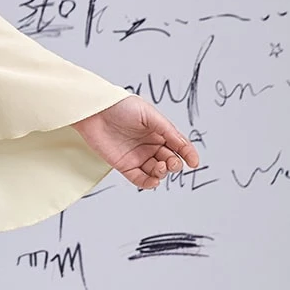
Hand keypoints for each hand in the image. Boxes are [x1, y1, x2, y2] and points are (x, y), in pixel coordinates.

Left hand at [73, 94, 199, 189]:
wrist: (94, 111)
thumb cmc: (120, 106)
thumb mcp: (149, 115)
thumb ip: (167, 130)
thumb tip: (183, 146)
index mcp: (159, 131)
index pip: (179, 145)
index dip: (188, 154)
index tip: (194, 162)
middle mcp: (150, 145)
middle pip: (169, 160)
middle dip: (173, 164)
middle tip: (170, 163)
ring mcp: (137, 156)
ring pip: (156, 171)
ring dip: (162, 173)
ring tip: (159, 167)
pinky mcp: (123, 165)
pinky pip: (139, 178)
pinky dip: (148, 183)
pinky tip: (153, 181)